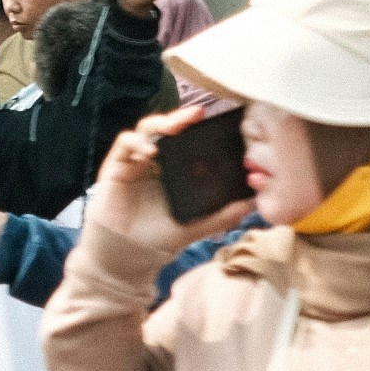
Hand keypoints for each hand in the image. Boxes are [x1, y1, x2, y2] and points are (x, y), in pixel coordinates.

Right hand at [81, 107, 239, 265]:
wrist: (127, 256)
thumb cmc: (158, 239)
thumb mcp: (196, 227)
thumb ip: (223, 216)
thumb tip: (252, 203)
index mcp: (175, 170)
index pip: (188, 141)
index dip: (200, 129)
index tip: (220, 124)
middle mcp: (156, 161)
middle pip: (169, 129)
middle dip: (182, 117)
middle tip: (198, 114)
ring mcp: (136, 161)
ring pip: (147, 129)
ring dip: (162, 123)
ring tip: (176, 125)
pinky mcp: (116, 165)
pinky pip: (125, 143)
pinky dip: (137, 142)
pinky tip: (151, 151)